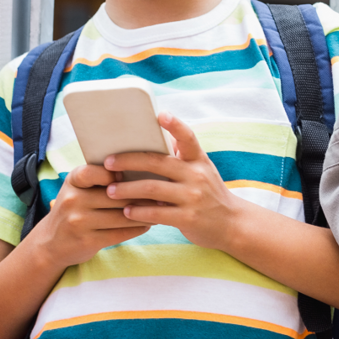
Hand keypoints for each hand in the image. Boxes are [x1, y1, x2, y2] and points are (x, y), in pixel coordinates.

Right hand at [33, 163, 150, 266]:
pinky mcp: (87, 241)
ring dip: (146, 213)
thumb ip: (101, 177)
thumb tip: (143, 168)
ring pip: (123, 215)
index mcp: (73, 180)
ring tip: (161, 209)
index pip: (98, 171)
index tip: (137, 174)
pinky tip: (148, 224)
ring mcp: (78, 222)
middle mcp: (73, 199)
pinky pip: (121, 233)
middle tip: (165, 193)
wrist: (51, 243)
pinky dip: (138, 228)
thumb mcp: (80, 188)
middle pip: (118, 195)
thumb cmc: (75, 209)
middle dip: (144, 195)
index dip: (118, 173)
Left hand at [104, 114, 243, 250]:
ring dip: (126, 189)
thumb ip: (182, 155)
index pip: (188, 137)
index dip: (175, 125)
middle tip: (107, 163)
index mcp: (198, 160)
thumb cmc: (209, 194)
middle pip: (157, 163)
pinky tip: (126, 211)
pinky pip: (156, 214)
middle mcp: (197, 175)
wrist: (232, 224)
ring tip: (110, 191)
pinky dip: (138, 212)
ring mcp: (193, 197)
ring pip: (152, 189)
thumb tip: (159, 133)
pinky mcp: (188, 218)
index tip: (161, 114)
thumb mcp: (202, 170)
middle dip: (128, 161)